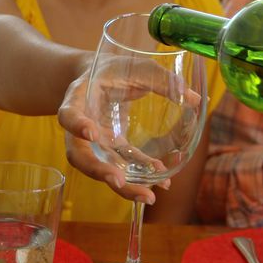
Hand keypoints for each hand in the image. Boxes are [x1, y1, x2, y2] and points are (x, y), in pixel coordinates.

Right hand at [59, 56, 199, 204]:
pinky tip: (162, 181)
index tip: (92, 134)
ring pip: (101, 169)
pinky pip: (123, 165)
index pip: (68, 115)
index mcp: (77, 99)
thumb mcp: (133, 66)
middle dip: (99, 171)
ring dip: (124, 186)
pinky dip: (141, 175)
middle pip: (79, 156)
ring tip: (149, 196)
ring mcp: (94, 142)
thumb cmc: (113, 69)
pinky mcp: (110, 149)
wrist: (100, 77)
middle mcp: (79, 127)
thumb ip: (160, 79)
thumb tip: (194, 98)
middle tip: (119, 182)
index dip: (76, 126)